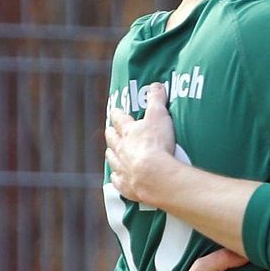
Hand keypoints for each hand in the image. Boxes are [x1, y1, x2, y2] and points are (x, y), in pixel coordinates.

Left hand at [105, 83, 176, 204]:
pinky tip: (116, 178)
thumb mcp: (159, 115)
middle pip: (112, 139)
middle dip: (110, 134)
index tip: (115, 111)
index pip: (119, 119)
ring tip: (110, 152)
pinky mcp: (126, 186)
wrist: (154, 175)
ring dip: (111, 155)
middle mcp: (120, 149)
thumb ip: (157, 99)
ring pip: (112, 159)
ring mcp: (121, 168)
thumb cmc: (157, 143)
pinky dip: (116, 178)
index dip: (117, 114)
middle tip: (109, 131)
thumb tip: (156, 84)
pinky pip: (117, 181)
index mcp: (128, 131)